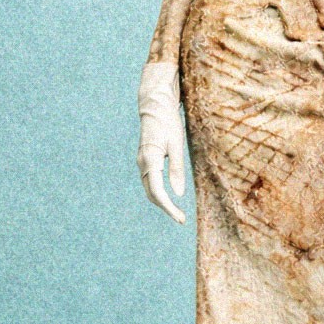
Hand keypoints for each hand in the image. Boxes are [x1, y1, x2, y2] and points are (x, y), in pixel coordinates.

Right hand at [138, 61, 190, 222]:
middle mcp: (143, 163)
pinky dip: (158, 192)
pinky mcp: (145, 159)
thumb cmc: (168, 122)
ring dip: (161, 202)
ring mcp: (142, 161)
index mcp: (150, 160)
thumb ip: (177, 169)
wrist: (154, 105)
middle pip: (151, 193)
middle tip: (181, 218)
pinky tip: (169, 197)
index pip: (157, 192)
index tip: (180, 218)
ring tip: (177, 211)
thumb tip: (178, 193)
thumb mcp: (177, 144)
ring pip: (149, 188)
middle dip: (165, 208)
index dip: (168, 207)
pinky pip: (150, 181)